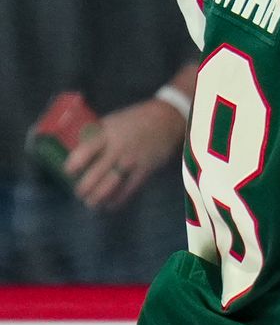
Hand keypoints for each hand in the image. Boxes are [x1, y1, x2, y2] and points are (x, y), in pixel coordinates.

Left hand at [64, 97, 187, 210]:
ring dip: (97, 198)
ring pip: (110, 186)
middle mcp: (117, 150)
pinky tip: (110, 204)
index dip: (73, 166)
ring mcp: (132, 161)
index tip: (69, 172)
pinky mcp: (144, 170)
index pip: (84, 153)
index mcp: (106, 135)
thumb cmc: (134, 119)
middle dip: (83, 189)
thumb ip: (96, 136)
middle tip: (80, 193)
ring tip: (91, 203)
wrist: (166, 119)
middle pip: (94, 175)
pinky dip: (117, 200)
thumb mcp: (112, 122)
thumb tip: (77, 150)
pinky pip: (128, 190)